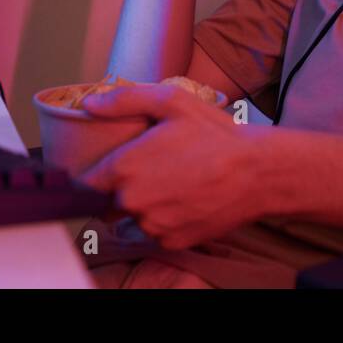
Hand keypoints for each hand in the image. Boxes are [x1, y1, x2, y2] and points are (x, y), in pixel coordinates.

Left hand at [76, 85, 270, 250]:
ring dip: (143, 208)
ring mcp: (151, 225)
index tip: (107, 170)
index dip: (95, 176)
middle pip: (107, 204)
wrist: (257, 171)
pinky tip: (184, 201)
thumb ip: (124, 101)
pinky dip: (164, 222)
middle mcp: (132, 201)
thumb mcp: (172, 101)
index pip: (86, 183)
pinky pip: (155, 234)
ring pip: (131, 220)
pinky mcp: (171, 241)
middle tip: (150, 172)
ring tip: (171, 186)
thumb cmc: (215, 134)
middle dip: (120, 191)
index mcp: (125, 167)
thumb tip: (90, 104)